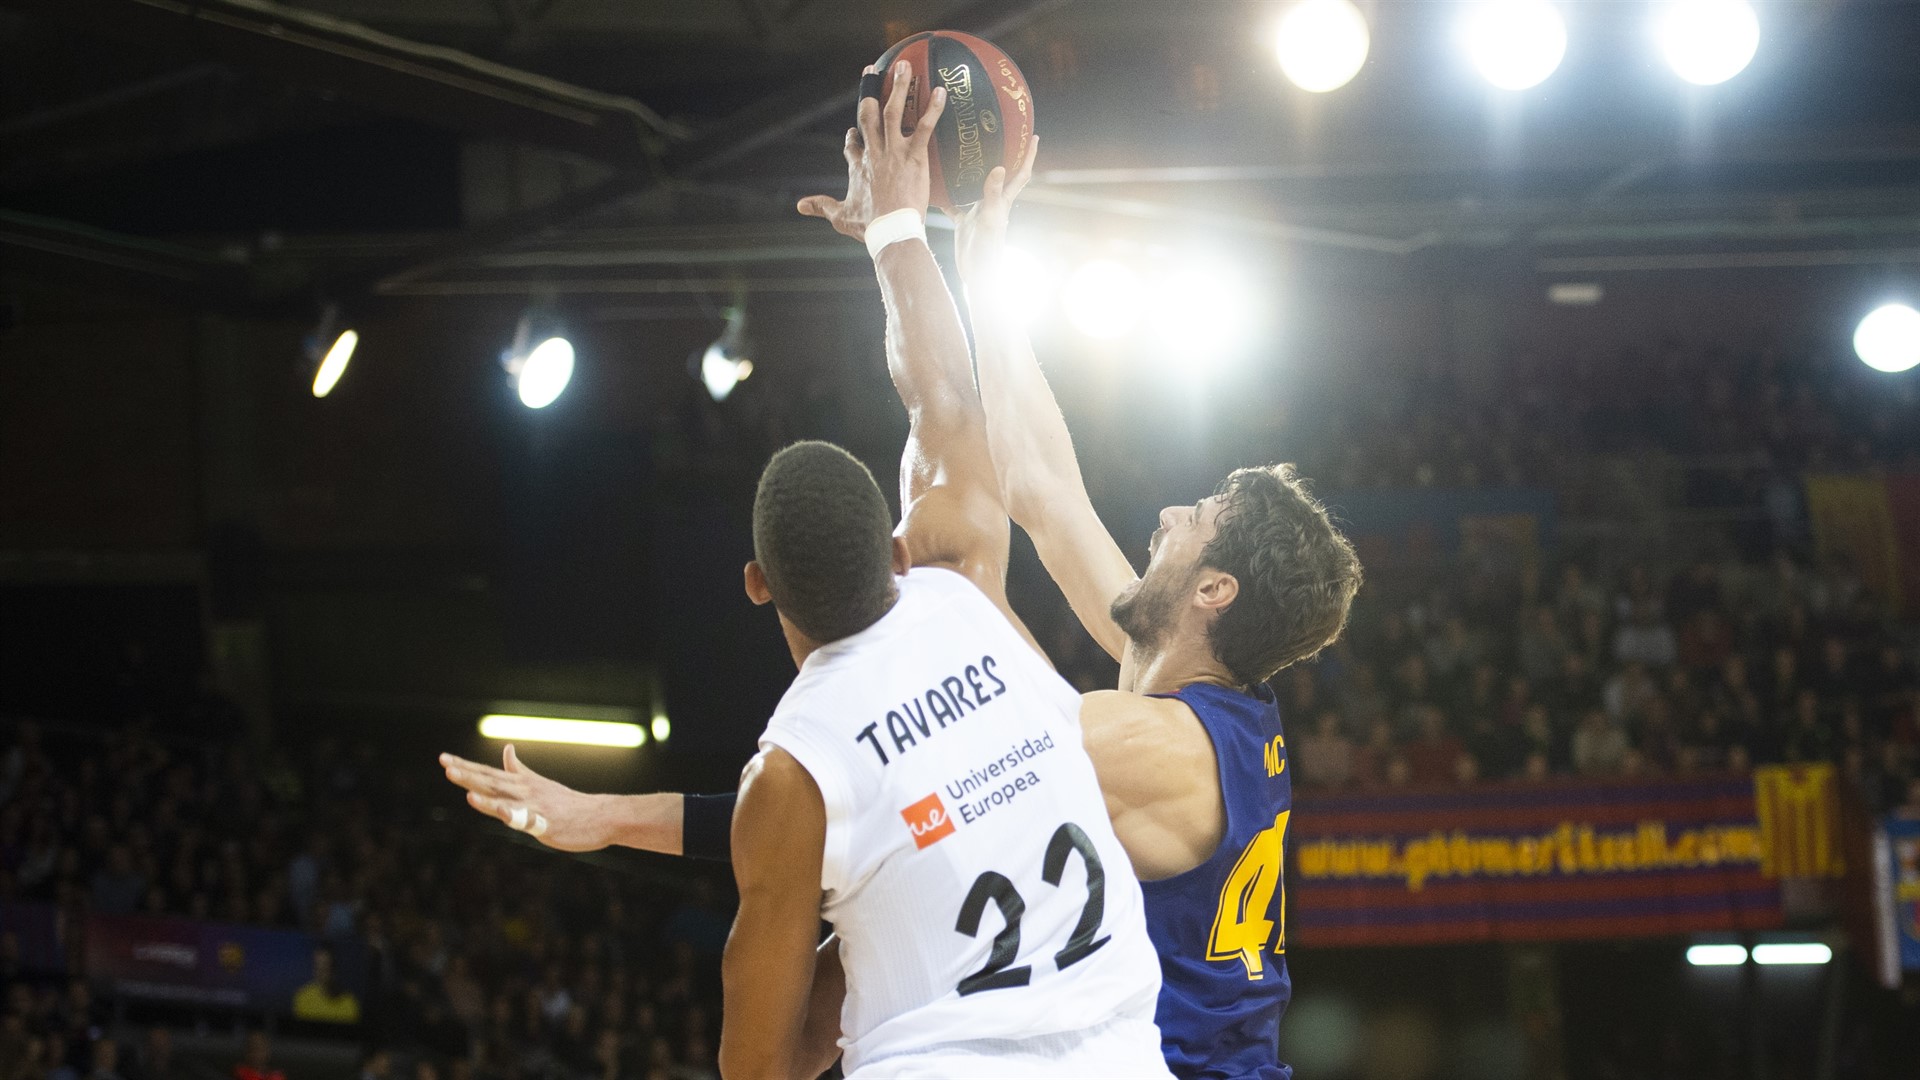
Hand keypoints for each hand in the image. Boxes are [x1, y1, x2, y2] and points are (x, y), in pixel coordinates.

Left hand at [439, 745, 610, 852]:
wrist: (601, 816)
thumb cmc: (569, 803)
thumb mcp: (540, 784)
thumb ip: (519, 771)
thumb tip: (507, 750)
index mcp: (522, 784)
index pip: (488, 773)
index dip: (465, 766)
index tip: (443, 759)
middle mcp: (526, 791)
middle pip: (492, 782)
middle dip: (467, 775)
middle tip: (446, 765)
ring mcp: (535, 806)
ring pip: (507, 800)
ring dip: (487, 796)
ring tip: (467, 792)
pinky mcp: (546, 823)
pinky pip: (526, 820)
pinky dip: (513, 814)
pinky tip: (501, 812)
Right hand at [797, 61, 947, 241]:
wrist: (890, 230)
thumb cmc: (868, 226)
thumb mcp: (840, 216)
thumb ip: (821, 206)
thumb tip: (799, 205)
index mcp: (858, 165)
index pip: (853, 145)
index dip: (853, 137)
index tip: (853, 132)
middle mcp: (874, 152)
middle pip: (869, 115)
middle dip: (869, 90)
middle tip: (871, 71)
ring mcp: (893, 151)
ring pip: (894, 111)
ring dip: (899, 87)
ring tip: (904, 66)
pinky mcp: (913, 155)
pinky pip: (924, 126)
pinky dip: (933, 108)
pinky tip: (940, 91)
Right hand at [955, 135, 1038, 283]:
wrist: (978, 276)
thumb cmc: (987, 250)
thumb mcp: (989, 219)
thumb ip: (993, 195)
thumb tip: (999, 167)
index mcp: (1003, 201)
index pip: (1020, 174)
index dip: (1028, 155)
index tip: (1033, 136)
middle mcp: (992, 203)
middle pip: (999, 174)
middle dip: (1001, 155)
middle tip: (996, 134)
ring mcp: (977, 212)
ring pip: (974, 185)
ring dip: (971, 170)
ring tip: (963, 151)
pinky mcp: (964, 222)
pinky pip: (954, 203)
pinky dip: (947, 194)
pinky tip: (937, 184)